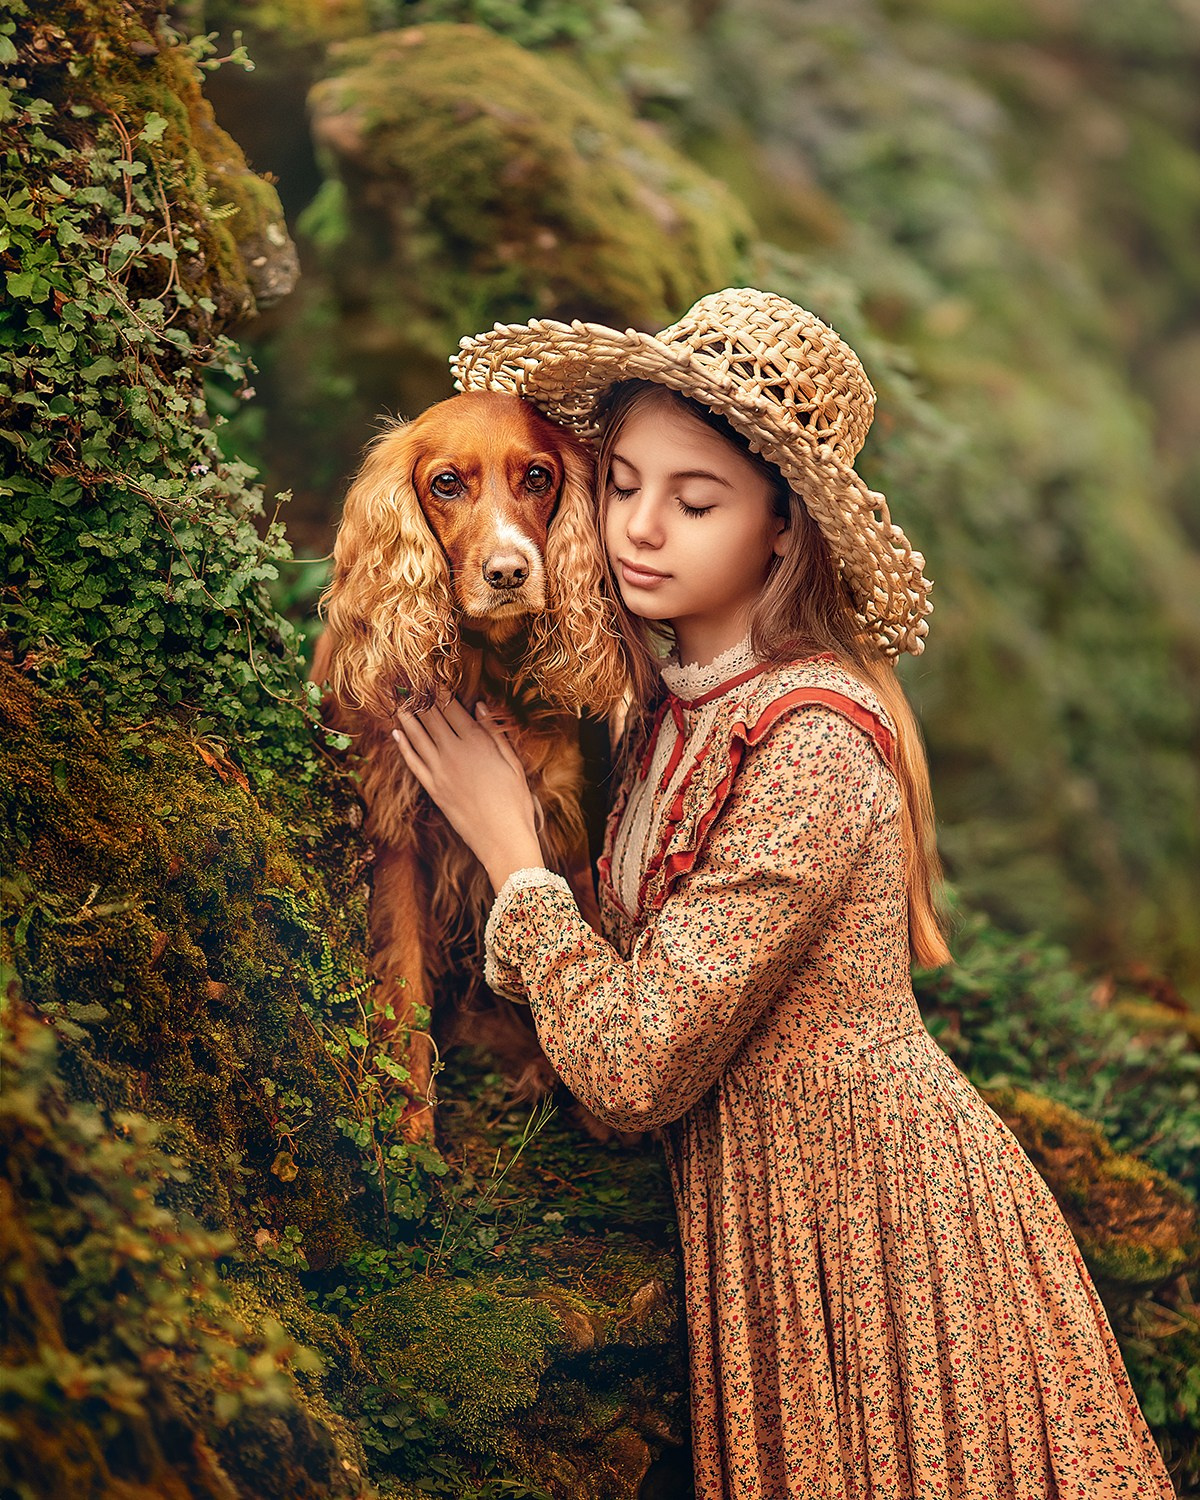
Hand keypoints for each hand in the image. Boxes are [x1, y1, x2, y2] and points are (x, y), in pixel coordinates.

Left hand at [391, 699, 544, 891]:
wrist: (503, 837)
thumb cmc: (515, 801)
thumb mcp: (512, 763)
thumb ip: (495, 733)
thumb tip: (480, 707)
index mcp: (477, 741)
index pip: (452, 707)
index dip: (438, 690)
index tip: (428, 676)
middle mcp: (454, 752)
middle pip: (431, 717)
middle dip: (418, 697)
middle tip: (405, 682)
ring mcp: (440, 771)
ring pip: (416, 736)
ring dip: (405, 716)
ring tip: (396, 700)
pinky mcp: (433, 788)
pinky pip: (412, 762)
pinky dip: (403, 746)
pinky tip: (396, 733)